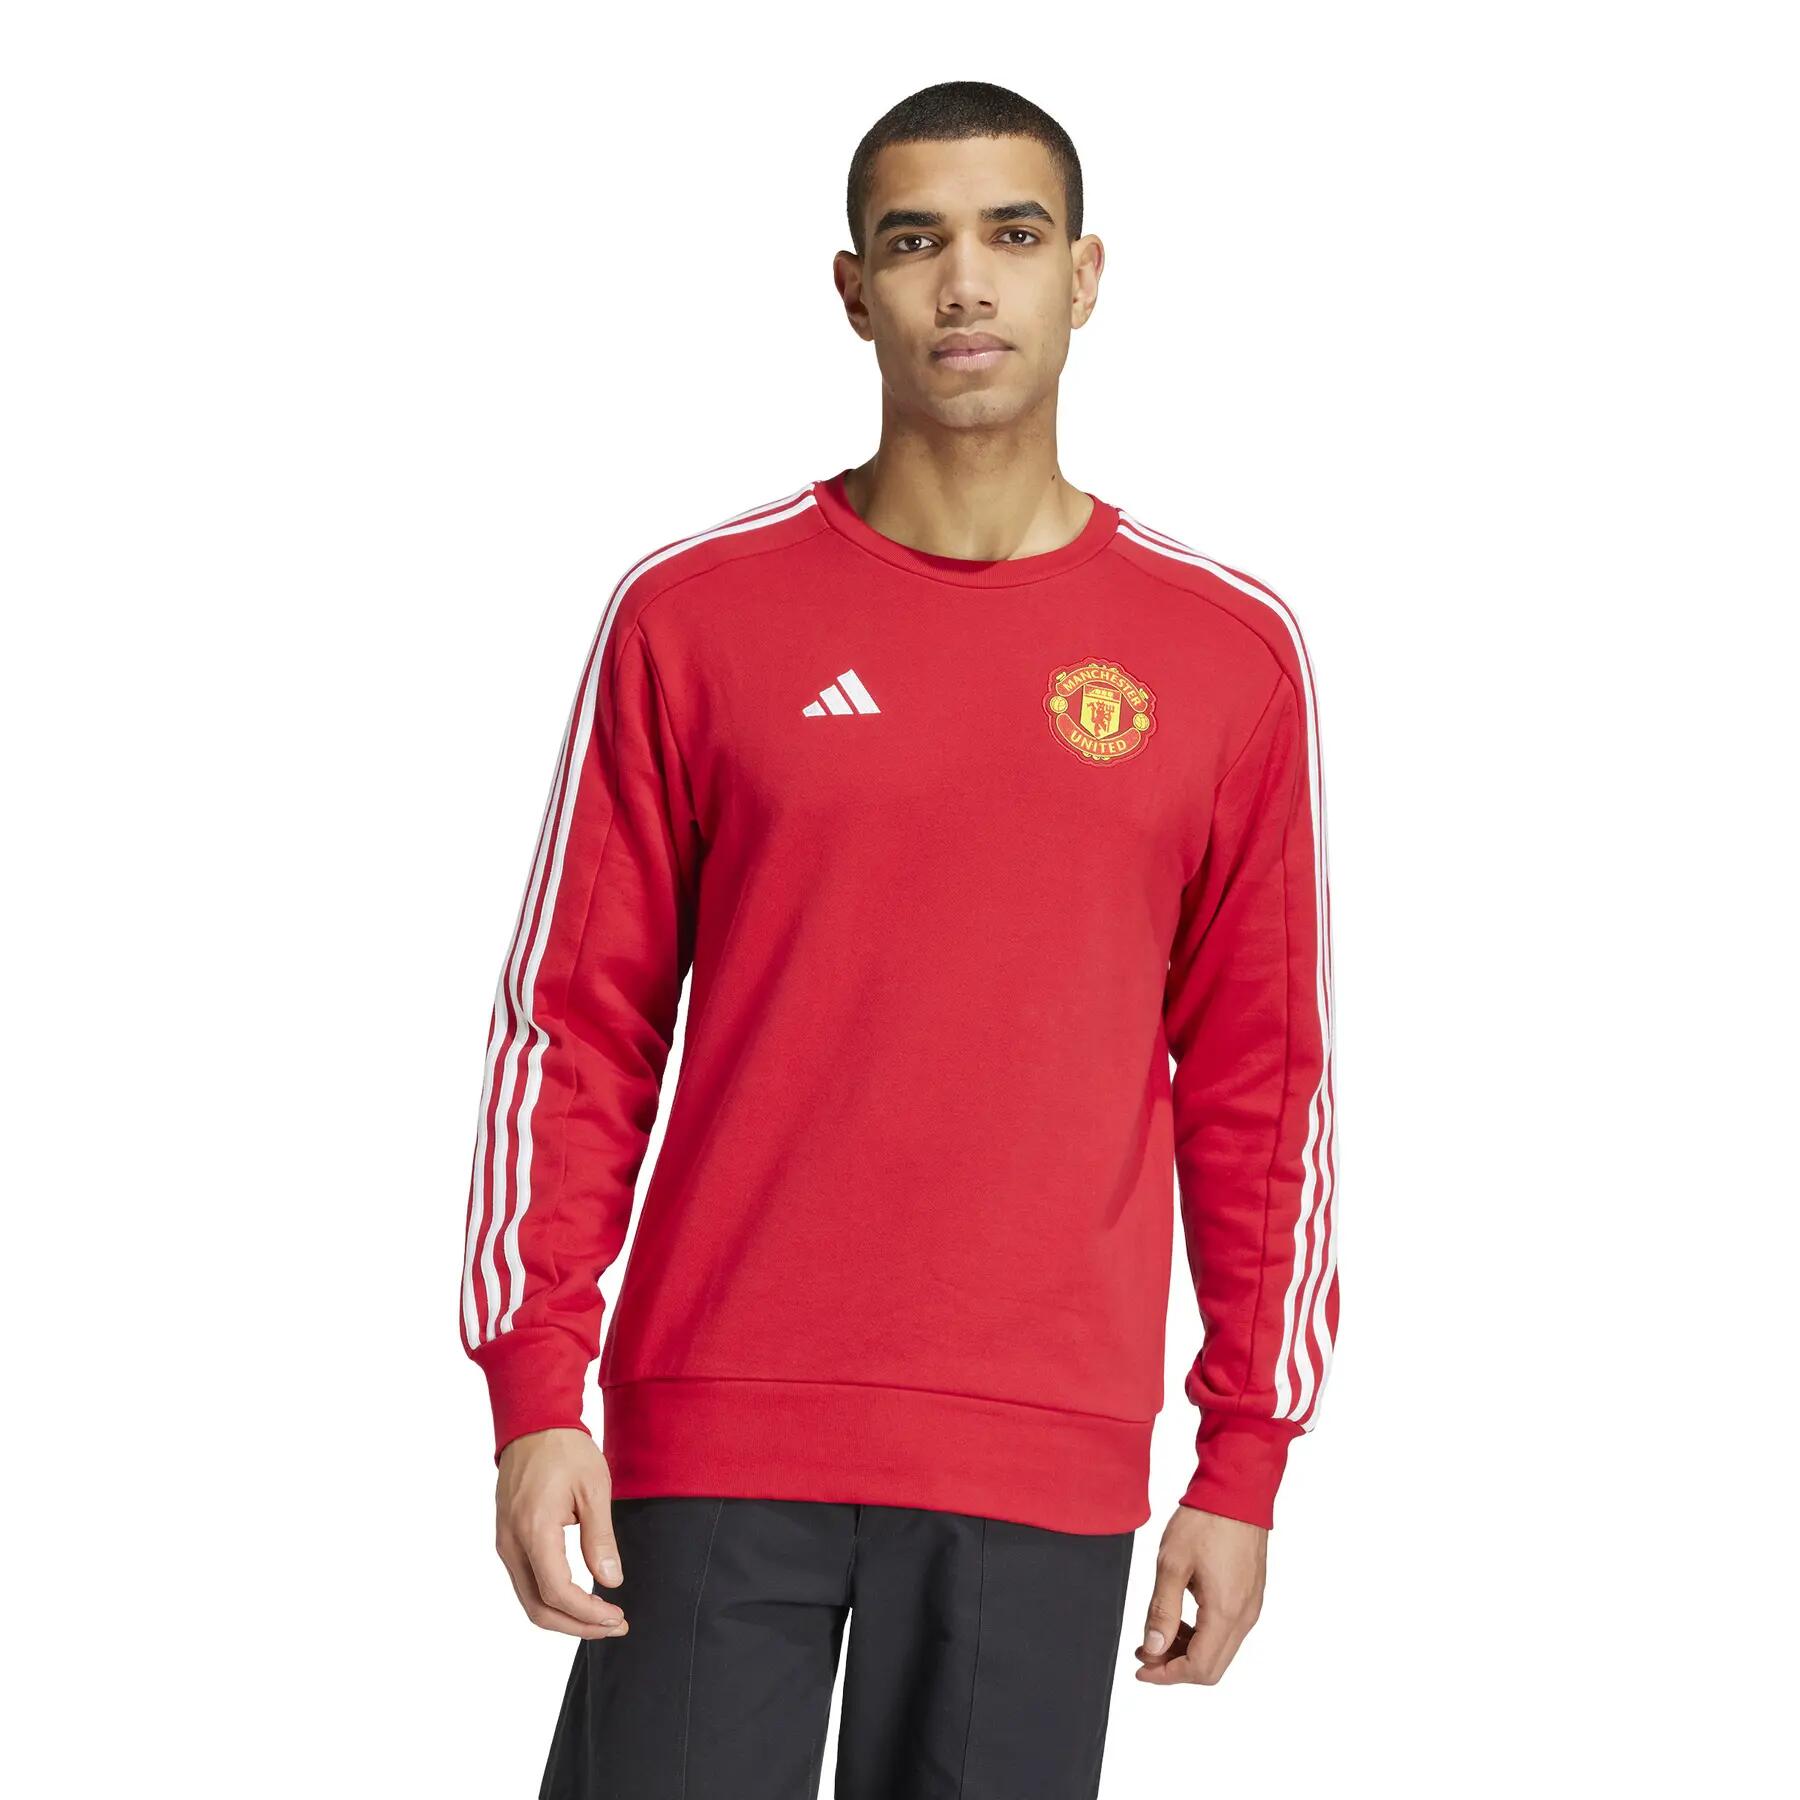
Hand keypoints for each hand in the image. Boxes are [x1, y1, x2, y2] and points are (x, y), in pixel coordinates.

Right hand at [494, 1427, 629, 1639]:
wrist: (533, 1424)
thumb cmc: (566, 1450)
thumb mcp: (594, 1489)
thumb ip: (600, 1538)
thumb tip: (611, 1581)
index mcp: (534, 1530)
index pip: (557, 1592)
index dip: (588, 1614)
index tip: (617, 1617)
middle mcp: (511, 1544)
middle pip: (538, 1608)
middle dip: (577, 1625)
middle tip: (615, 1625)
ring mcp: (505, 1543)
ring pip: (529, 1600)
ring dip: (565, 1617)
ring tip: (601, 1617)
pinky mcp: (506, 1540)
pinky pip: (525, 1583)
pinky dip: (550, 1599)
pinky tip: (579, 1597)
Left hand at [1132, 1504, 1266, 1684]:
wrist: (1237, 1492)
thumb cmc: (1205, 1522)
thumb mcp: (1172, 1565)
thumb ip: (1162, 1611)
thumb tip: (1154, 1648)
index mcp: (1225, 1612)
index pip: (1198, 1668)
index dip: (1167, 1674)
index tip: (1141, 1667)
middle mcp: (1245, 1617)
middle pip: (1211, 1668)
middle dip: (1175, 1666)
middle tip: (1146, 1651)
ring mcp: (1251, 1607)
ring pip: (1220, 1651)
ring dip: (1188, 1650)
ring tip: (1158, 1632)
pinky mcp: (1251, 1596)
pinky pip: (1228, 1631)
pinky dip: (1203, 1634)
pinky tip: (1181, 1616)